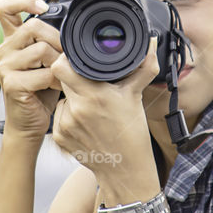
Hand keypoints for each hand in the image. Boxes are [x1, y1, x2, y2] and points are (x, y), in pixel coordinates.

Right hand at [0, 0, 63, 143]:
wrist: (29, 124)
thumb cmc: (41, 92)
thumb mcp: (45, 61)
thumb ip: (49, 42)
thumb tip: (73, 25)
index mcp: (12, 40)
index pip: (5, 8)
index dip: (24, 0)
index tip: (43, 7)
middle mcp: (4, 50)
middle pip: (33, 26)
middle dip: (57, 39)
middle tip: (65, 56)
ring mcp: (5, 66)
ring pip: (41, 49)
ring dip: (59, 62)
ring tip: (61, 74)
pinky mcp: (11, 83)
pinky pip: (43, 73)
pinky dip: (57, 80)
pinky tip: (58, 87)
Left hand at [49, 34, 160, 179]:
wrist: (124, 170)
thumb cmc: (132, 133)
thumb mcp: (137, 97)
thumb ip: (144, 67)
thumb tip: (152, 43)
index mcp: (95, 95)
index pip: (62, 66)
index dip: (65, 59)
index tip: (74, 58)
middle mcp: (77, 109)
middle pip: (61, 79)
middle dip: (72, 76)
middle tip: (86, 79)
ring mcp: (65, 124)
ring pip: (62, 97)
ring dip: (72, 96)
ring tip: (90, 105)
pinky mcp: (59, 137)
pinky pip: (60, 116)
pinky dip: (69, 115)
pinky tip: (85, 121)